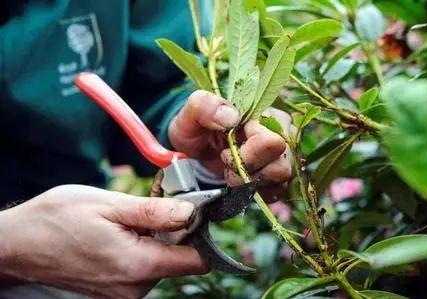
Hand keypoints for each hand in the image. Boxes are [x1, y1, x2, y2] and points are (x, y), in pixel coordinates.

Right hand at [0, 185, 207, 298]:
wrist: (18, 244)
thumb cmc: (57, 220)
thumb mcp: (109, 205)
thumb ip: (154, 212)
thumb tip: (191, 213)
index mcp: (137, 266)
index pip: (196, 260)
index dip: (200, 233)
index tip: (192, 211)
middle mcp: (134, 288)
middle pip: (179, 259)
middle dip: (173, 230)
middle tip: (152, 205)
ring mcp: (124, 293)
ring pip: (161, 262)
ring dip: (154, 238)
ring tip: (128, 219)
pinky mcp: (115, 291)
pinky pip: (143, 268)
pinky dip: (140, 248)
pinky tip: (121, 232)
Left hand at [168, 90, 292, 201]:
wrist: (198, 150)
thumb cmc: (197, 130)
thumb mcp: (190, 115)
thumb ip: (204, 107)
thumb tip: (232, 117)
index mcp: (265, 114)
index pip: (270, 142)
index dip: (246, 154)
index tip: (224, 150)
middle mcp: (283, 133)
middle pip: (281, 166)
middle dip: (247, 171)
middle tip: (227, 163)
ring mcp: (285, 156)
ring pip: (281, 181)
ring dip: (251, 183)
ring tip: (233, 172)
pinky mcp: (281, 177)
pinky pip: (279, 192)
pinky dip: (256, 192)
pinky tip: (241, 182)